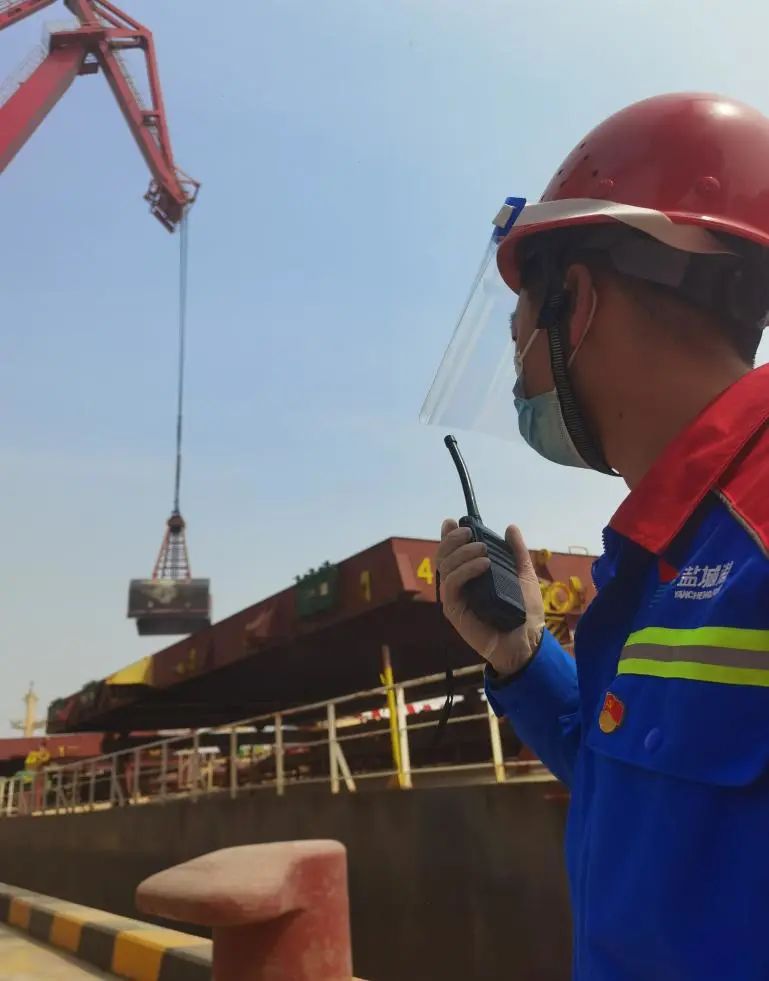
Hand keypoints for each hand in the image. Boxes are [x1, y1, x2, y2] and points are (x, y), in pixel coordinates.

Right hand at [436, 520, 544, 676]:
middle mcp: (459, 586)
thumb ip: (517, 552)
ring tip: (483, 549)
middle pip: (443, 557)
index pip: (452, 553)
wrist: (528, 640)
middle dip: (452, 540)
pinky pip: (453, 585)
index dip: (448, 537)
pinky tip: (483, 564)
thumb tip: (511, 527)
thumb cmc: (525, 611)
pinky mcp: (454, 611)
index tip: (452, 522)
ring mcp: (455, 598)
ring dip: (462, 553)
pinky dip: (465, 570)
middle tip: (469, 532)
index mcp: (470, 576)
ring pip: (446, 568)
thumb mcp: (524, 575)